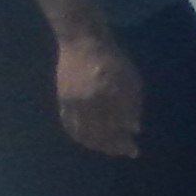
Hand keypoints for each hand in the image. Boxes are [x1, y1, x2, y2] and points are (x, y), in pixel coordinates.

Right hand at [53, 30, 143, 158]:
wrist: (82, 42)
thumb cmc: (113, 59)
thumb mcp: (131, 79)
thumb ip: (133, 105)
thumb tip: (133, 129)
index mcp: (108, 95)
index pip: (116, 127)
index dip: (125, 142)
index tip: (133, 150)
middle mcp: (88, 101)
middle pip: (99, 133)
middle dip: (112, 146)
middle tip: (123, 152)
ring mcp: (72, 101)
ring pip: (82, 132)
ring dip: (95, 144)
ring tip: (107, 149)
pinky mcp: (62, 100)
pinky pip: (68, 123)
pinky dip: (77, 135)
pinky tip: (87, 140)